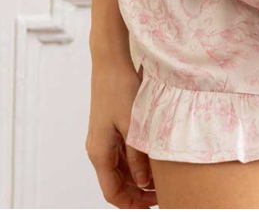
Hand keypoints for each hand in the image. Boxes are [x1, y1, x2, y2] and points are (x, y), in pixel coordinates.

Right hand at [86, 51, 156, 207]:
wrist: (110, 61)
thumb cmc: (119, 87)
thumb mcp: (133, 126)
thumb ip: (138, 157)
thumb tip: (143, 183)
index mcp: (99, 152)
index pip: (112, 192)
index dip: (132, 203)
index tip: (152, 204)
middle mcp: (98, 149)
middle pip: (115, 182)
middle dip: (137, 192)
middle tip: (161, 194)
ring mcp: (103, 138)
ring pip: (119, 169)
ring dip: (137, 177)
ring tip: (160, 179)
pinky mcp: (109, 128)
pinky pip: (121, 154)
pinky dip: (134, 162)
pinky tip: (151, 160)